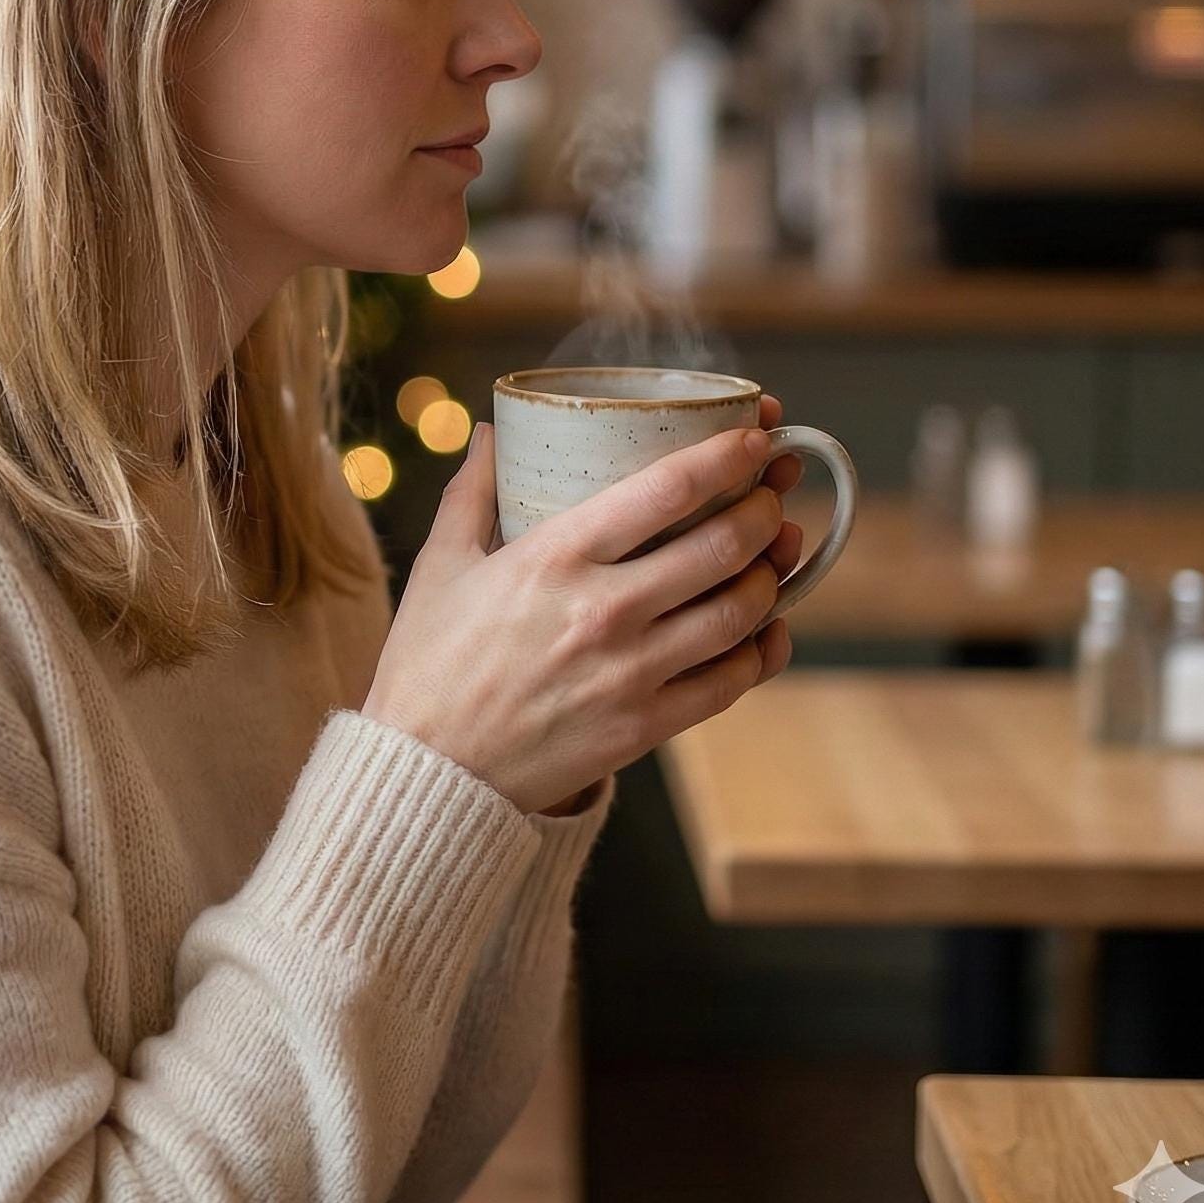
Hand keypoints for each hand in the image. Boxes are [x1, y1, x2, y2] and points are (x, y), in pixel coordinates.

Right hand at [361, 395, 803, 816]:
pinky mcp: (645, 728)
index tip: (755, 437)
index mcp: (555, 556)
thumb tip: (493, 431)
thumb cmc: (428, 661)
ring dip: (772, 575)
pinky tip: (766, 628)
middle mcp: (603, 610)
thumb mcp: (439, 563)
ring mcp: (630, 673)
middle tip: (773, 492)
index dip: (727, 456)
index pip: (667, 490)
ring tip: (775, 550)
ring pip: (739, 614)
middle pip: (721, 546)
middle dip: (763, 509)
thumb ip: (472, 490)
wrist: (427, 771)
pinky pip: (731, 683)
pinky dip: (763, 651)